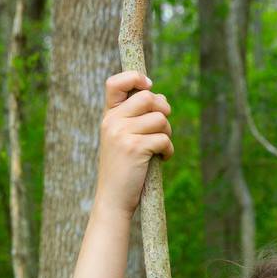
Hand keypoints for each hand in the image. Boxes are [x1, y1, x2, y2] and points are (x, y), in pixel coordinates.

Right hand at [96, 70, 173, 218]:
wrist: (113, 199)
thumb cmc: (123, 169)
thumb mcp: (123, 138)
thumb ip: (136, 118)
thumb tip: (161, 99)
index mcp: (108, 116)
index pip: (115, 83)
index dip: (135, 77)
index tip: (148, 85)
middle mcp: (112, 121)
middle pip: (148, 98)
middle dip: (164, 111)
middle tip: (162, 129)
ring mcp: (122, 134)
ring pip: (160, 118)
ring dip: (167, 133)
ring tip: (160, 148)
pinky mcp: (135, 148)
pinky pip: (163, 139)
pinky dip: (168, 150)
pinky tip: (161, 159)